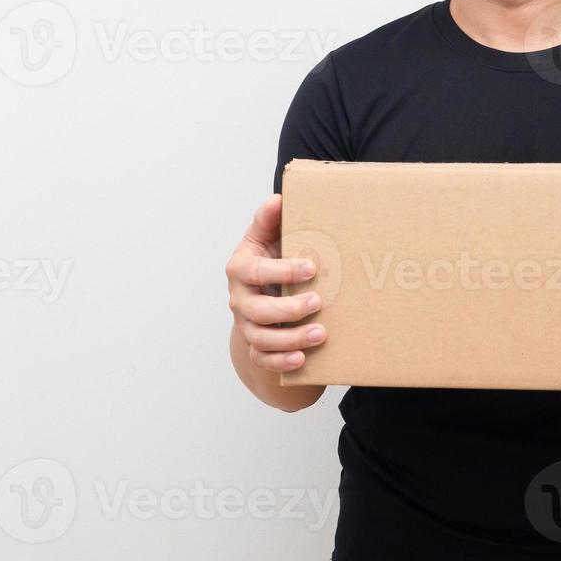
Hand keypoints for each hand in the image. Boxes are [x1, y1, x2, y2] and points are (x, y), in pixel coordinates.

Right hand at [225, 194, 327, 372]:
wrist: (258, 293)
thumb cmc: (267, 259)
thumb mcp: (265, 236)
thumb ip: (269, 220)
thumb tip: (278, 198)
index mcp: (240, 268)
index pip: (255, 271)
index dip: (282, 270)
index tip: (311, 267)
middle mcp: (239, 299)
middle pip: (258, 310)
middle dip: (289, 308)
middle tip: (318, 301)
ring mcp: (245, 325)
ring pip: (263, 338)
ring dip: (292, 338)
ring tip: (321, 334)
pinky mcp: (255, 346)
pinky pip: (264, 359)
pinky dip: (282, 361)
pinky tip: (303, 358)